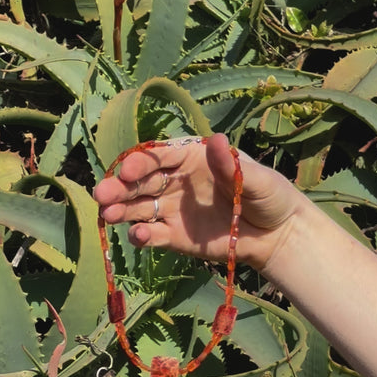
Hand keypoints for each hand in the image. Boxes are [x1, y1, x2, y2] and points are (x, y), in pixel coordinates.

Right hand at [93, 133, 301, 269]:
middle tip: (102, 195)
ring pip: (138, 208)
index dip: (141, 162)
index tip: (128, 170)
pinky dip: (141, 235)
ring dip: (120, 210)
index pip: (159, 157)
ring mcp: (172, 210)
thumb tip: (216, 139)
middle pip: (140, 182)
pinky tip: (138, 236)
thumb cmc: (268, 197)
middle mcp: (174, 182)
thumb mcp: (256, 178)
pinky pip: (152, 235)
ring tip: (107, 215)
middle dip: (119, 187)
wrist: (275, 234)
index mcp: (190, 159)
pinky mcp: (174, 236)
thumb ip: (232, 166)